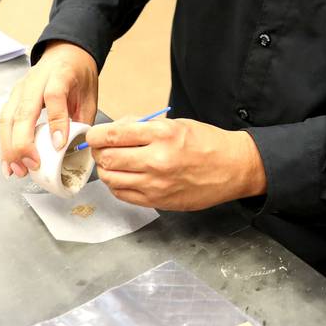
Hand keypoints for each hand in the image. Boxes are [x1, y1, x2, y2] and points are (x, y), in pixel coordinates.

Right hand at [0, 41, 97, 178]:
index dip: (56, 121)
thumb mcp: (90, 95)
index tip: (58, 145)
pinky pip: (4, 122)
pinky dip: (4, 144)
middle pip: (23, 111)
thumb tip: (77, 150)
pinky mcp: (12, 98)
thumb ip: (83, 120)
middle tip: (32, 165)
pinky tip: (8, 162)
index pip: (54, 96)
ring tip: (17, 170)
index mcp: (61, 75)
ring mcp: (20, 88)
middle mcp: (35, 81)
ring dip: (9, 147)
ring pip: (7, 118)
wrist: (66, 52)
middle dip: (24, 143)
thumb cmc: (79, 73)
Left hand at [87, 117, 266, 210]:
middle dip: (98, 152)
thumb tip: (114, 131)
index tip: (93, 135)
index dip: (95, 135)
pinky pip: (123, 195)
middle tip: (101, 148)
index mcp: (162, 134)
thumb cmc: (206, 143)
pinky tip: (124, 177)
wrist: (232, 168)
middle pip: (107, 158)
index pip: (112, 135)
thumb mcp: (175, 124)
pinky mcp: (158, 201)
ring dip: (106, 170)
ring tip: (113, 163)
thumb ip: (143, 127)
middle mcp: (157, 160)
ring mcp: (156, 184)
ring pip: (111, 179)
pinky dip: (117, 185)